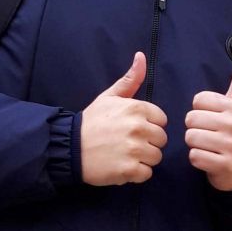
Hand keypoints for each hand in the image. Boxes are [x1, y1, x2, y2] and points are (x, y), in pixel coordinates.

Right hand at [81, 52, 167, 185]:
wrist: (70, 147)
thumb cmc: (92, 121)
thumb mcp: (110, 96)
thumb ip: (130, 79)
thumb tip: (142, 56)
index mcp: (137, 108)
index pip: (161, 120)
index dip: (149, 125)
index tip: (132, 128)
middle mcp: (139, 128)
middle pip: (161, 140)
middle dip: (147, 142)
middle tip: (127, 142)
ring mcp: (134, 150)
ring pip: (156, 157)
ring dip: (143, 159)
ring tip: (124, 154)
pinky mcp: (129, 170)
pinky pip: (147, 174)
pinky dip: (136, 174)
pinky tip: (122, 166)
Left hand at [185, 55, 231, 191]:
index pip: (198, 100)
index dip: (200, 110)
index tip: (213, 119)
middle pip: (191, 118)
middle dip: (195, 128)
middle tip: (209, 134)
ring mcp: (231, 145)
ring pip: (190, 137)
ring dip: (195, 144)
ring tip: (208, 146)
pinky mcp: (224, 164)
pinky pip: (194, 156)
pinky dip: (197, 159)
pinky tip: (209, 159)